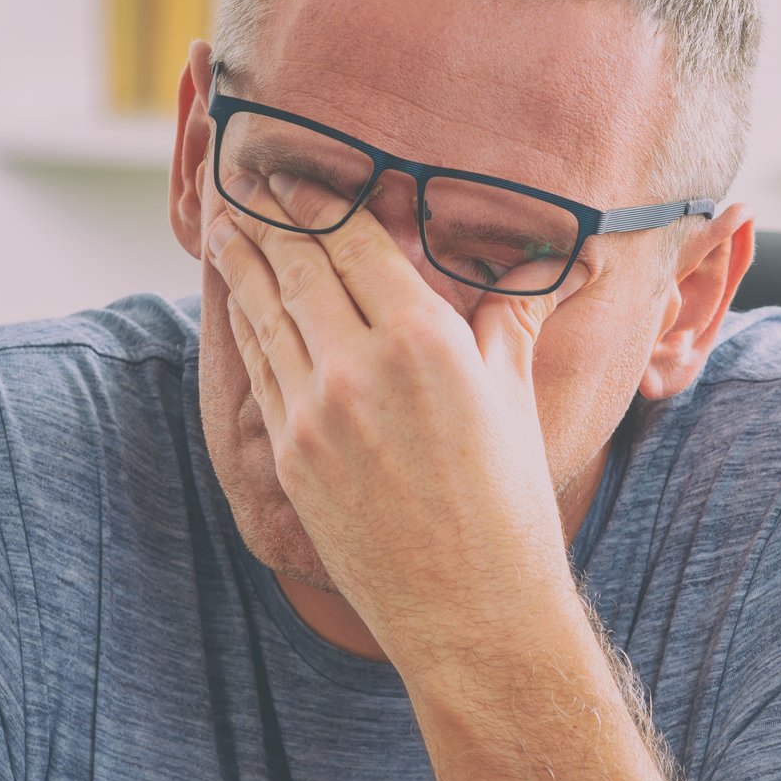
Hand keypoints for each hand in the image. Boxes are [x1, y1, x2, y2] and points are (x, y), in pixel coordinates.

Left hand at [204, 163, 587, 674]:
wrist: (472, 608)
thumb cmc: (508, 502)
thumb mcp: (514, 393)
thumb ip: (514, 314)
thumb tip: (558, 259)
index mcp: (425, 340)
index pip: (356, 243)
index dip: (320, 201)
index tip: (296, 172)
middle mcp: (361, 366)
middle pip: (299, 267)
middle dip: (270, 218)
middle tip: (246, 181)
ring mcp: (315, 412)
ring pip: (265, 314)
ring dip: (240, 264)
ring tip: (222, 227)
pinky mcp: (290, 456)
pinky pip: (261, 371)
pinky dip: (246, 327)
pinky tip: (237, 304)